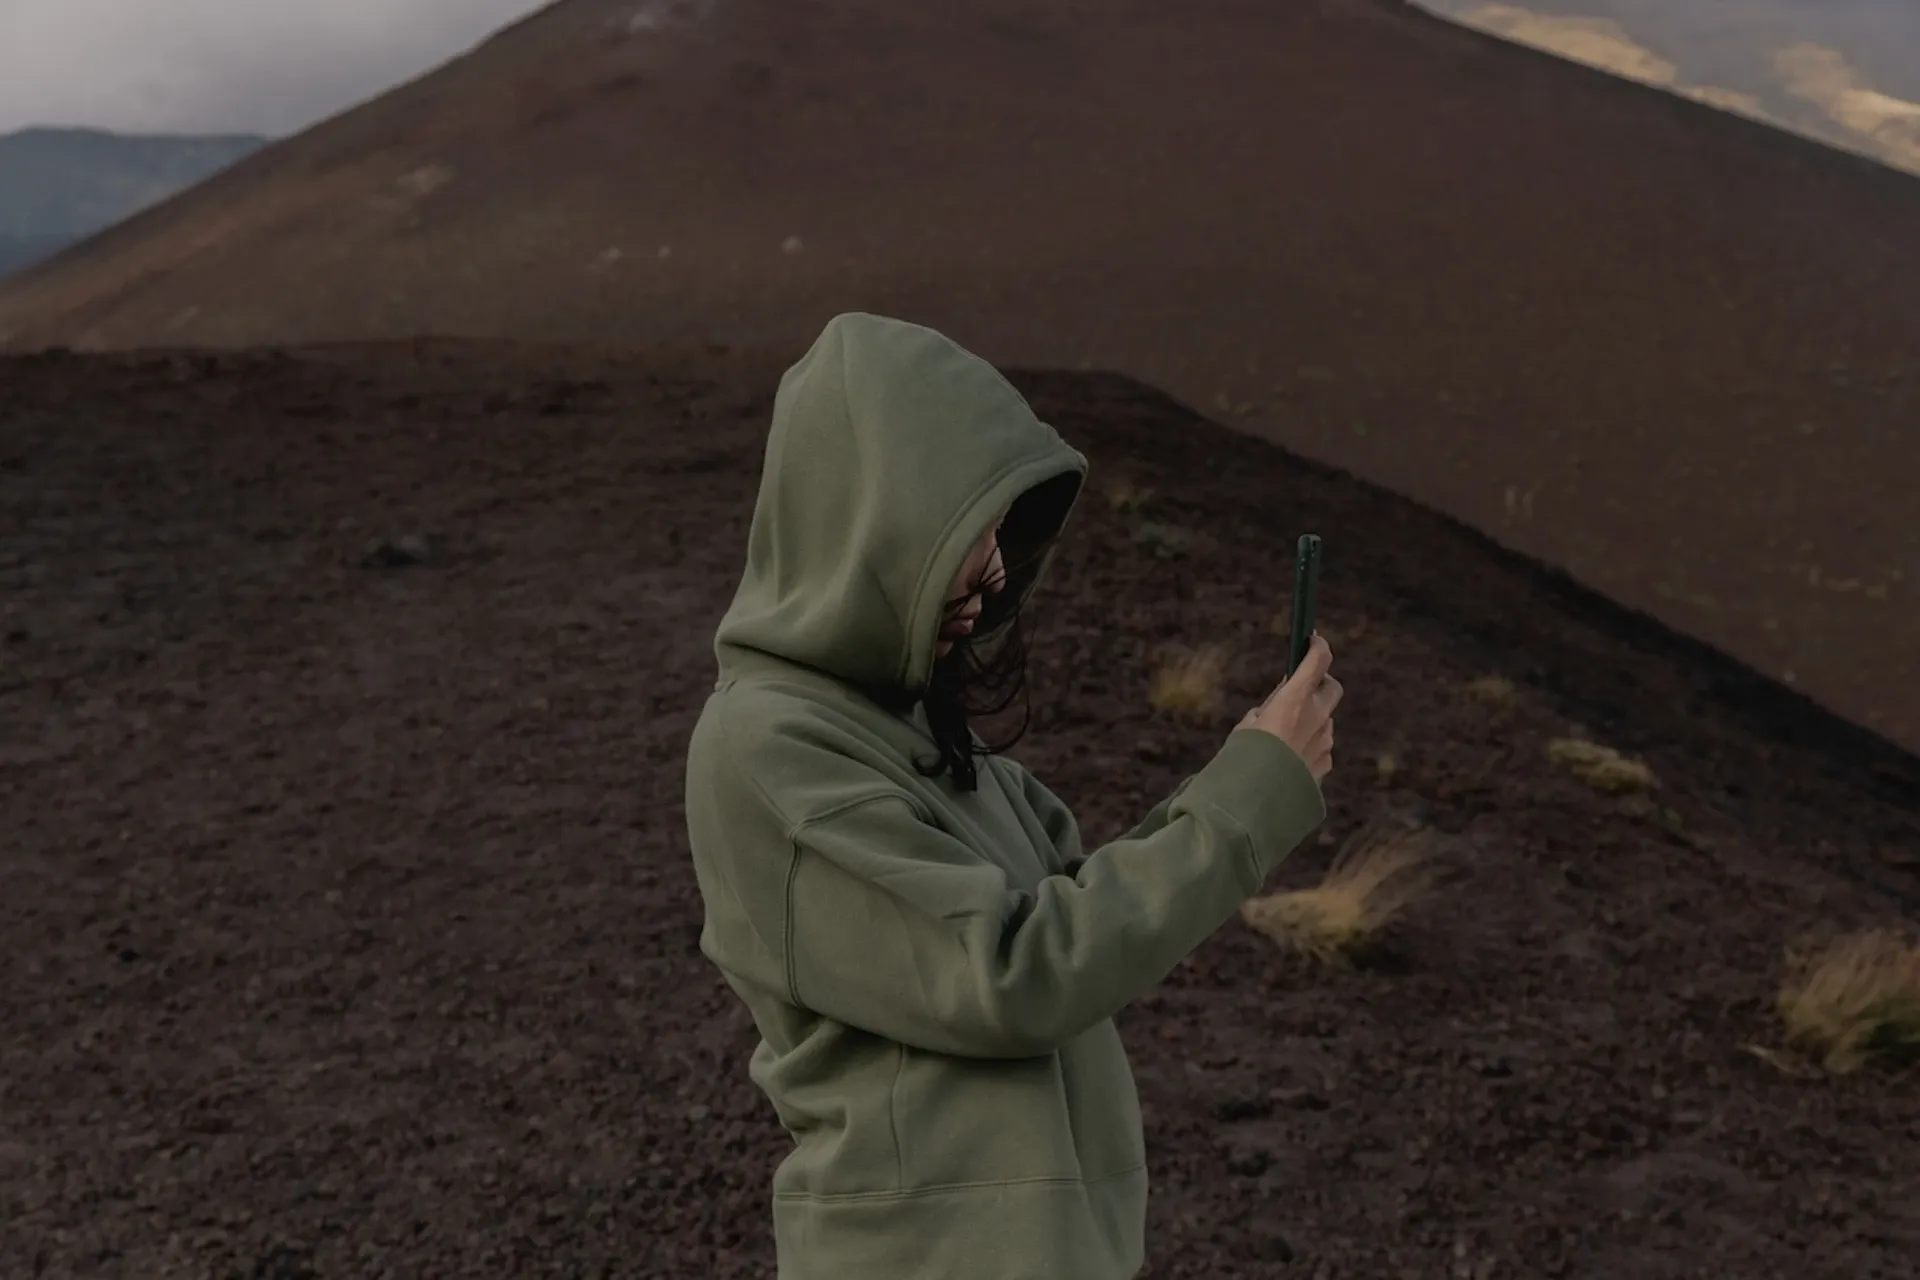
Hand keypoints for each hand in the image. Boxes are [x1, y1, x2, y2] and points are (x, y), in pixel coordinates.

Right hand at [1238, 632, 1340, 782]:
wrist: (1257, 801)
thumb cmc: (1244, 758)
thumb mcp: (1248, 724)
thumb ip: (1268, 708)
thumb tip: (1277, 703)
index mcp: (1295, 699)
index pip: (1319, 660)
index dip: (1318, 646)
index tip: (1312, 640)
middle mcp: (1317, 716)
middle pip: (1333, 688)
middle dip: (1322, 684)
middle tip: (1304, 688)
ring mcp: (1324, 740)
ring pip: (1325, 720)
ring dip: (1311, 720)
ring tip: (1284, 736)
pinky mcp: (1325, 762)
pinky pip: (1321, 746)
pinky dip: (1309, 746)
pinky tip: (1289, 760)